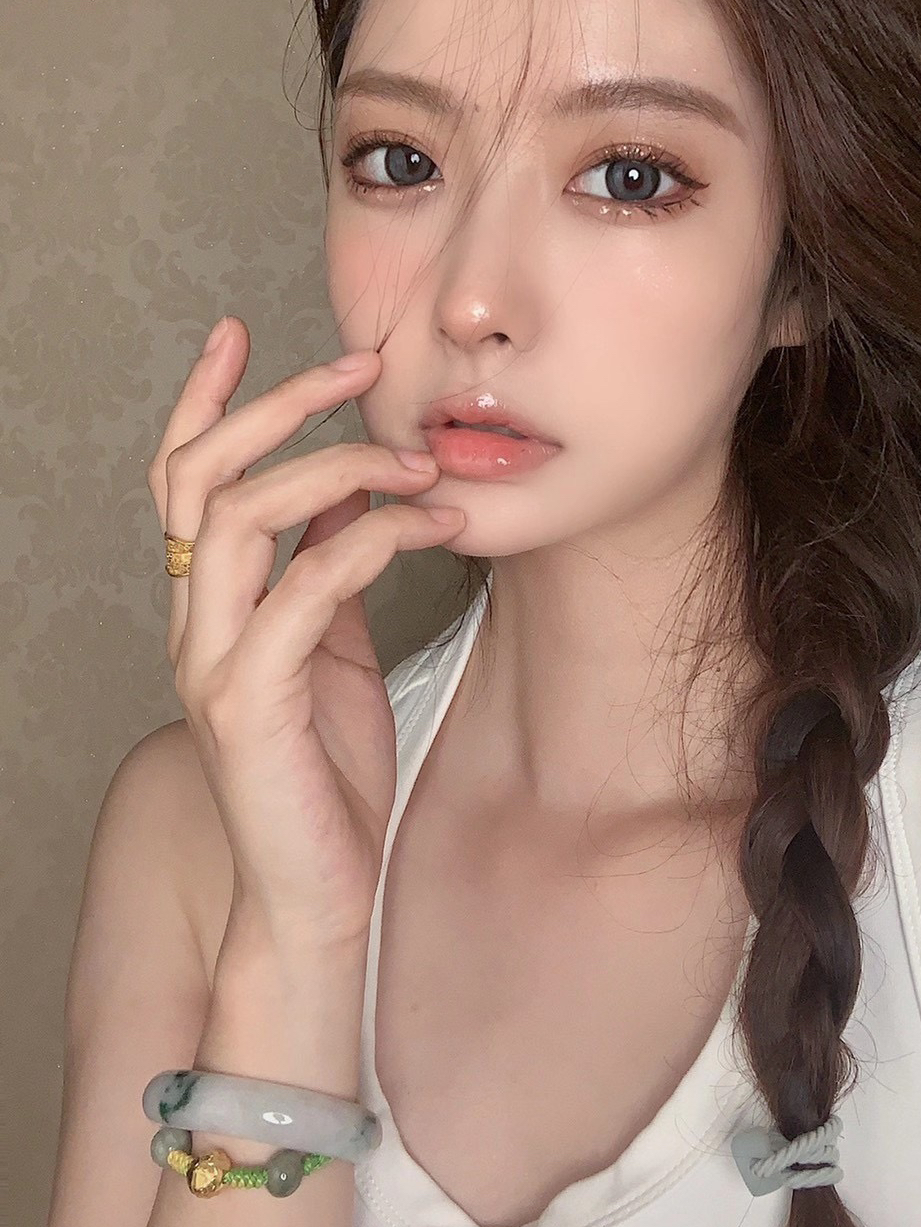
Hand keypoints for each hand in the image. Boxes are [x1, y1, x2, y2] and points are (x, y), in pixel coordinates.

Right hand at [146, 318, 464, 951]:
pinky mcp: (250, 702)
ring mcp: (213, 662)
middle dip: (280, 405)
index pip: (181, 480)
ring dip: (339, 468)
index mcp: (211, 607)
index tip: (240, 331)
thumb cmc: (324, 776)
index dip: (202, 401)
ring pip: (243, 517)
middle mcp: (195, 625)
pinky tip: (434, 528)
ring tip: (420, 461)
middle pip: (201, 476)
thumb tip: (347, 494)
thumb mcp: (330, 651)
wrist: (314, 896)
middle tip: (360, 364)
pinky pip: (305, 588)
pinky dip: (373, 540)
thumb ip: (324, 572)